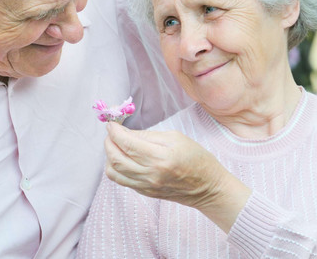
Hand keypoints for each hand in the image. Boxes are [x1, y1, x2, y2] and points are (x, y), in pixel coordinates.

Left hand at [104, 122, 250, 232]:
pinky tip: (123, 158)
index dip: (114, 131)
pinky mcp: (145, 193)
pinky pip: (121, 180)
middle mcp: (150, 174)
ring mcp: (146, 186)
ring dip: (109, 156)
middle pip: (116, 158)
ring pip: (114, 172)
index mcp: (160, 158)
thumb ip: (147, 135)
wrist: (209, 187)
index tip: (111, 124)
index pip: (127, 143)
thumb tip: (125, 132)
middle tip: (111, 133)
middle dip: (108, 142)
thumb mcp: (175, 137)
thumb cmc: (196, 158)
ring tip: (115, 145)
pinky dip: (116, 167)